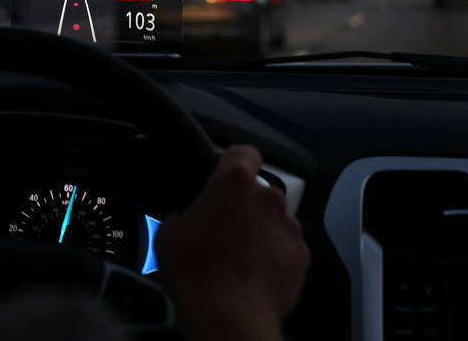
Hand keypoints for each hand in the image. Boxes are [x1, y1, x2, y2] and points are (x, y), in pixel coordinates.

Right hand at [154, 145, 309, 340]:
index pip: (244, 151)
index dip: (235, 161)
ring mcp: (288, 225)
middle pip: (258, 190)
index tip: (227, 173)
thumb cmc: (198, 274)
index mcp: (234, 181)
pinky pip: (286, 247)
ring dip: (260, 231)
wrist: (230, 316)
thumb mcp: (166, 234)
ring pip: (274, 219)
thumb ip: (179, 214)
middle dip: (244, 205)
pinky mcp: (301, 254)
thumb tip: (182, 220)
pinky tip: (253, 273)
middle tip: (222, 229)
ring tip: (237, 257)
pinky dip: (274, 256)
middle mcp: (267, 197)